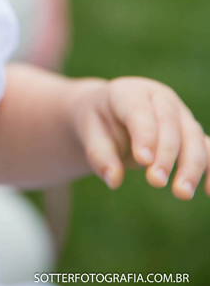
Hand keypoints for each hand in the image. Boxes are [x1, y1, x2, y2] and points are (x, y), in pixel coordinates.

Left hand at [74, 77, 209, 198]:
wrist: (109, 112)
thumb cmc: (98, 122)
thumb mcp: (89, 132)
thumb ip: (99, 155)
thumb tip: (113, 181)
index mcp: (130, 92)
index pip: (140, 112)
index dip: (144, 135)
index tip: (143, 161)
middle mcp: (160, 99)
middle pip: (171, 125)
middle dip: (167, 155)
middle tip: (156, 182)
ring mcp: (180, 114)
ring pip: (194, 137)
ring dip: (192, 166)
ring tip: (182, 193)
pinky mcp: (191, 132)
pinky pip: (208, 148)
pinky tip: (209, 191)